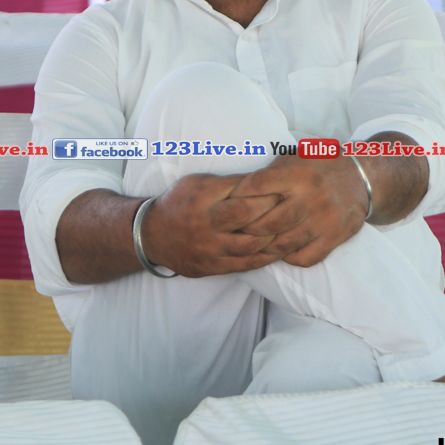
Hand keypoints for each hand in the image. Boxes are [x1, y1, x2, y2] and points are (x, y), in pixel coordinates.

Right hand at [140, 173, 285, 276]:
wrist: (152, 235)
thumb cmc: (180, 202)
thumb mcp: (198, 182)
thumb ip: (229, 182)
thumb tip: (263, 179)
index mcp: (203, 195)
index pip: (242, 191)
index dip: (267, 190)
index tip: (284, 187)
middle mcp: (206, 222)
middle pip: (247, 215)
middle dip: (273, 210)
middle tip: (292, 206)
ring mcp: (209, 247)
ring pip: (250, 244)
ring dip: (274, 237)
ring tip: (291, 229)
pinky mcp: (211, 266)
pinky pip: (244, 265)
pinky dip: (265, 258)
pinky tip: (278, 251)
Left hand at [227, 155, 369, 267]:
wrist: (362, 178)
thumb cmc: (321, 166)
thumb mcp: (297, 156)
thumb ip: (272, 172)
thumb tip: (240, 189)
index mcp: (298, 173)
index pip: (259, 186)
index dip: (239, 196)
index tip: (227, 204)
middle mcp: (311, 197)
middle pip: (267, 223)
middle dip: (247, 229)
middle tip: (234, 233)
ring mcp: (323, 220)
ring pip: (283, 244)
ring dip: (264, 247)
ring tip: (252, 245)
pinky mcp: (334, 237)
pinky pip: (305, 257)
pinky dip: (289, 258)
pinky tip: (281, 251)